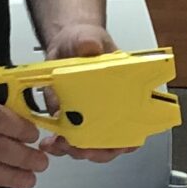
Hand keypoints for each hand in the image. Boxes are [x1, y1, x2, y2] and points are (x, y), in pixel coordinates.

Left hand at [35, 20, 131, 161]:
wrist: (66, 43)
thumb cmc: (85, 41)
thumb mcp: (89, 36)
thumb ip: (89, 41)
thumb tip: (90, 47)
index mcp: (125, 90)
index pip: (137, 121)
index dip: (130, 137)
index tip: (119, 145)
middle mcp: (111, 108)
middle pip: (112, 141)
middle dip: (97, 150)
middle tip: (82, 149)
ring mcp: (90, 116)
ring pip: (90, 145)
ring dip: (75, 150)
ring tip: (59, 145)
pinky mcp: (71, 118)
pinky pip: (69, 139)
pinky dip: (59, 144)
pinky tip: (49, 142)